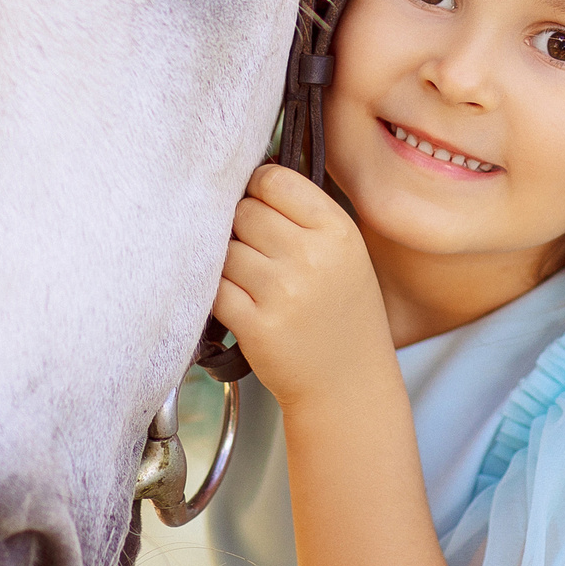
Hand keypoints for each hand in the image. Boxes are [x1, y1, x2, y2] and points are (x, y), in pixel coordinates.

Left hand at [212, 164, 390, 411]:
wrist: (349, 385)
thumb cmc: (342, 314)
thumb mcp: (346, 254)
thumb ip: (305, 216)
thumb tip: (249, 180)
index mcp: (337, 231)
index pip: (274, 180)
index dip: (257, 190)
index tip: (259, 207)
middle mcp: (312, 256)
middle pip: (243, 211)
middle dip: (241, 229)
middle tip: (256, 253)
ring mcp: (283, 292)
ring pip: (225, 249)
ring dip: (228, 264)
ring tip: (252, 283)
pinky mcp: (256, 325)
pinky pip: (215, 289)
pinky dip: (219, 295)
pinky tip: (240, 303)